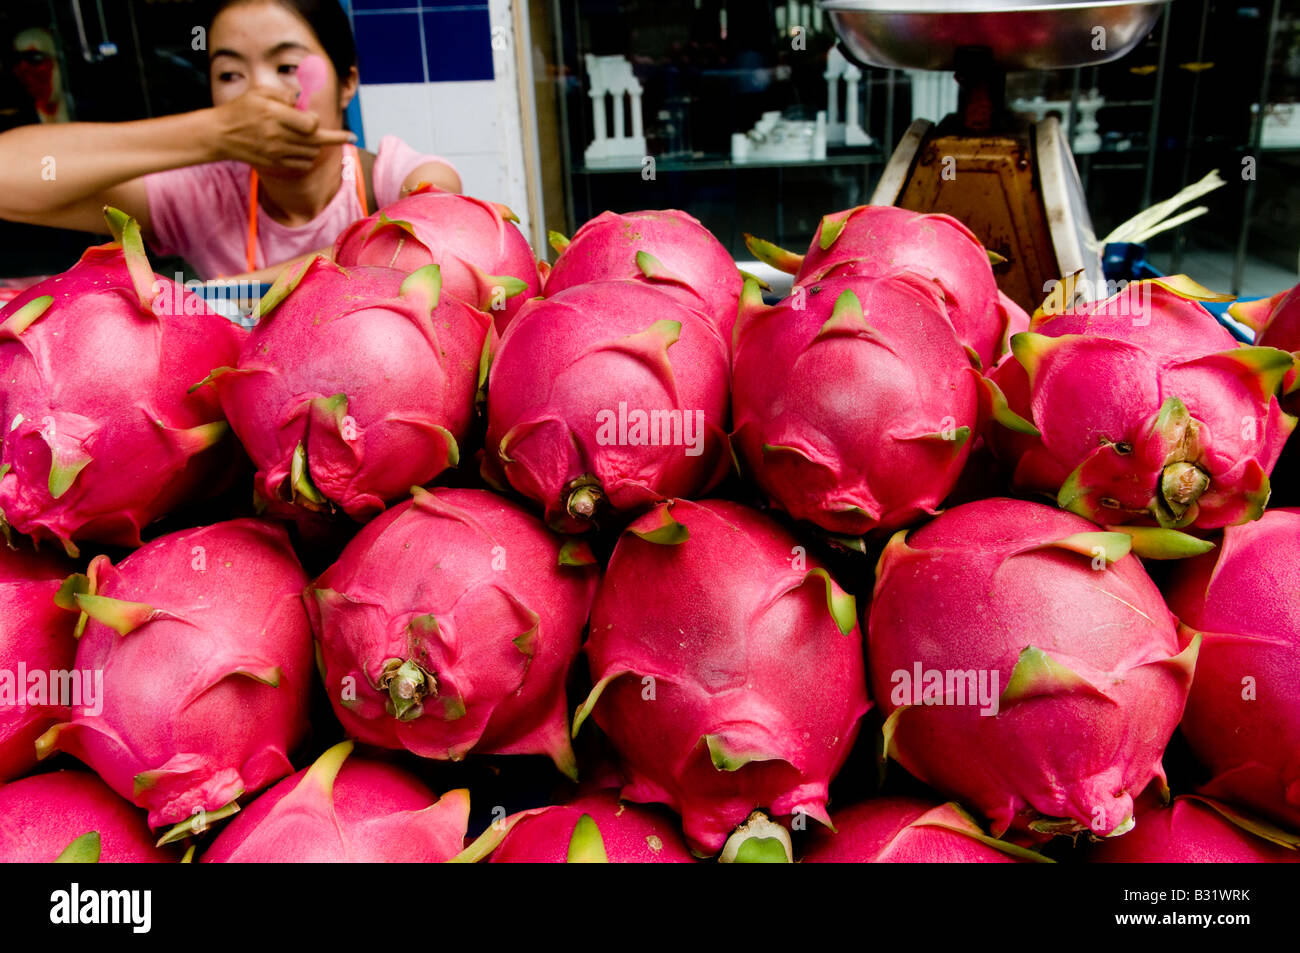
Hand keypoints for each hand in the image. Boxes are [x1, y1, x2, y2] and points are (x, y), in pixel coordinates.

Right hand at [207, 86, 354, 169]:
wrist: (220, 135)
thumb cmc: (240, 110)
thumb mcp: (259, 92)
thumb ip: (283, 94)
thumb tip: (302, 100)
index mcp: (275, 115)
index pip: (311, 124)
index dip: (317, 120)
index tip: (315, 117)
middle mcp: (277, 136)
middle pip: (317, 141)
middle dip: (334, 137)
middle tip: (348, 136)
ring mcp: (277, 152)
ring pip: (312, 154)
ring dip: (318, 146)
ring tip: (313, 138)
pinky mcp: (275, 164)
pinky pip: (303, 165)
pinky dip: (308, 158)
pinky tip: (305, 151)